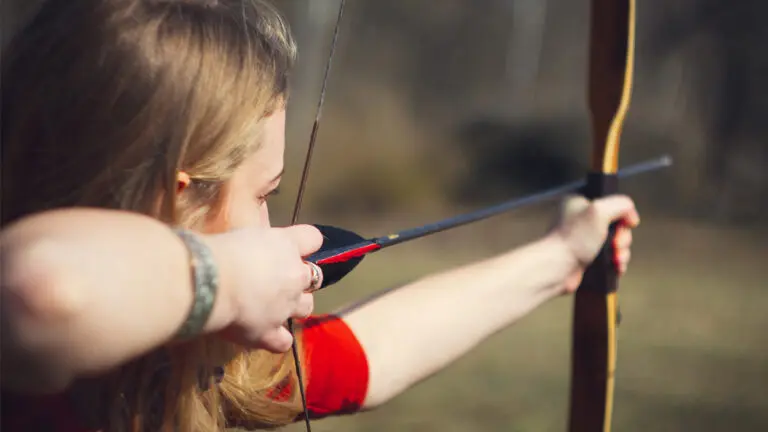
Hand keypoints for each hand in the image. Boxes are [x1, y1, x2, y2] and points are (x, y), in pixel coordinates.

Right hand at [204, 224, 323, 351]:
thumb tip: (248, 238)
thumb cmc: (217, 249)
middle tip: (276, 280)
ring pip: (306, 307)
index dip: (306, 243)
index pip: (313, 238)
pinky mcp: (270, 332)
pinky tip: (264, 334)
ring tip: (274, 307)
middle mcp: (294, 274)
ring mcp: (286, 306)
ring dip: (294, 306)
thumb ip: (254, 240)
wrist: (207, 281)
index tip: (296, 246)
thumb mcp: (239, 232)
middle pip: (313, 277)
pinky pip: (284, 341)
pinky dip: (276, 339)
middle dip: (299, 279)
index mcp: (286, 244)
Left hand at [551, 195, 639, 292]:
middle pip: (618, 224)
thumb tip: (630, 215)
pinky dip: (617, 262)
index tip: (626, 223)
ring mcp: (585, 238)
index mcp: (580, 201)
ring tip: (615, 258)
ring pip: (617, 242)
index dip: (623, 213)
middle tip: (615, 244)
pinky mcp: (588, 256)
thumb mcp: (599, 210)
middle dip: (623, 236)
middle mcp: (582, 218)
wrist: (557, 268)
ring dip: (622, 251)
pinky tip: (616, 266)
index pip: (612, 201)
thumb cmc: (572, 238)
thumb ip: (621, 204)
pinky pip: (611, 257)